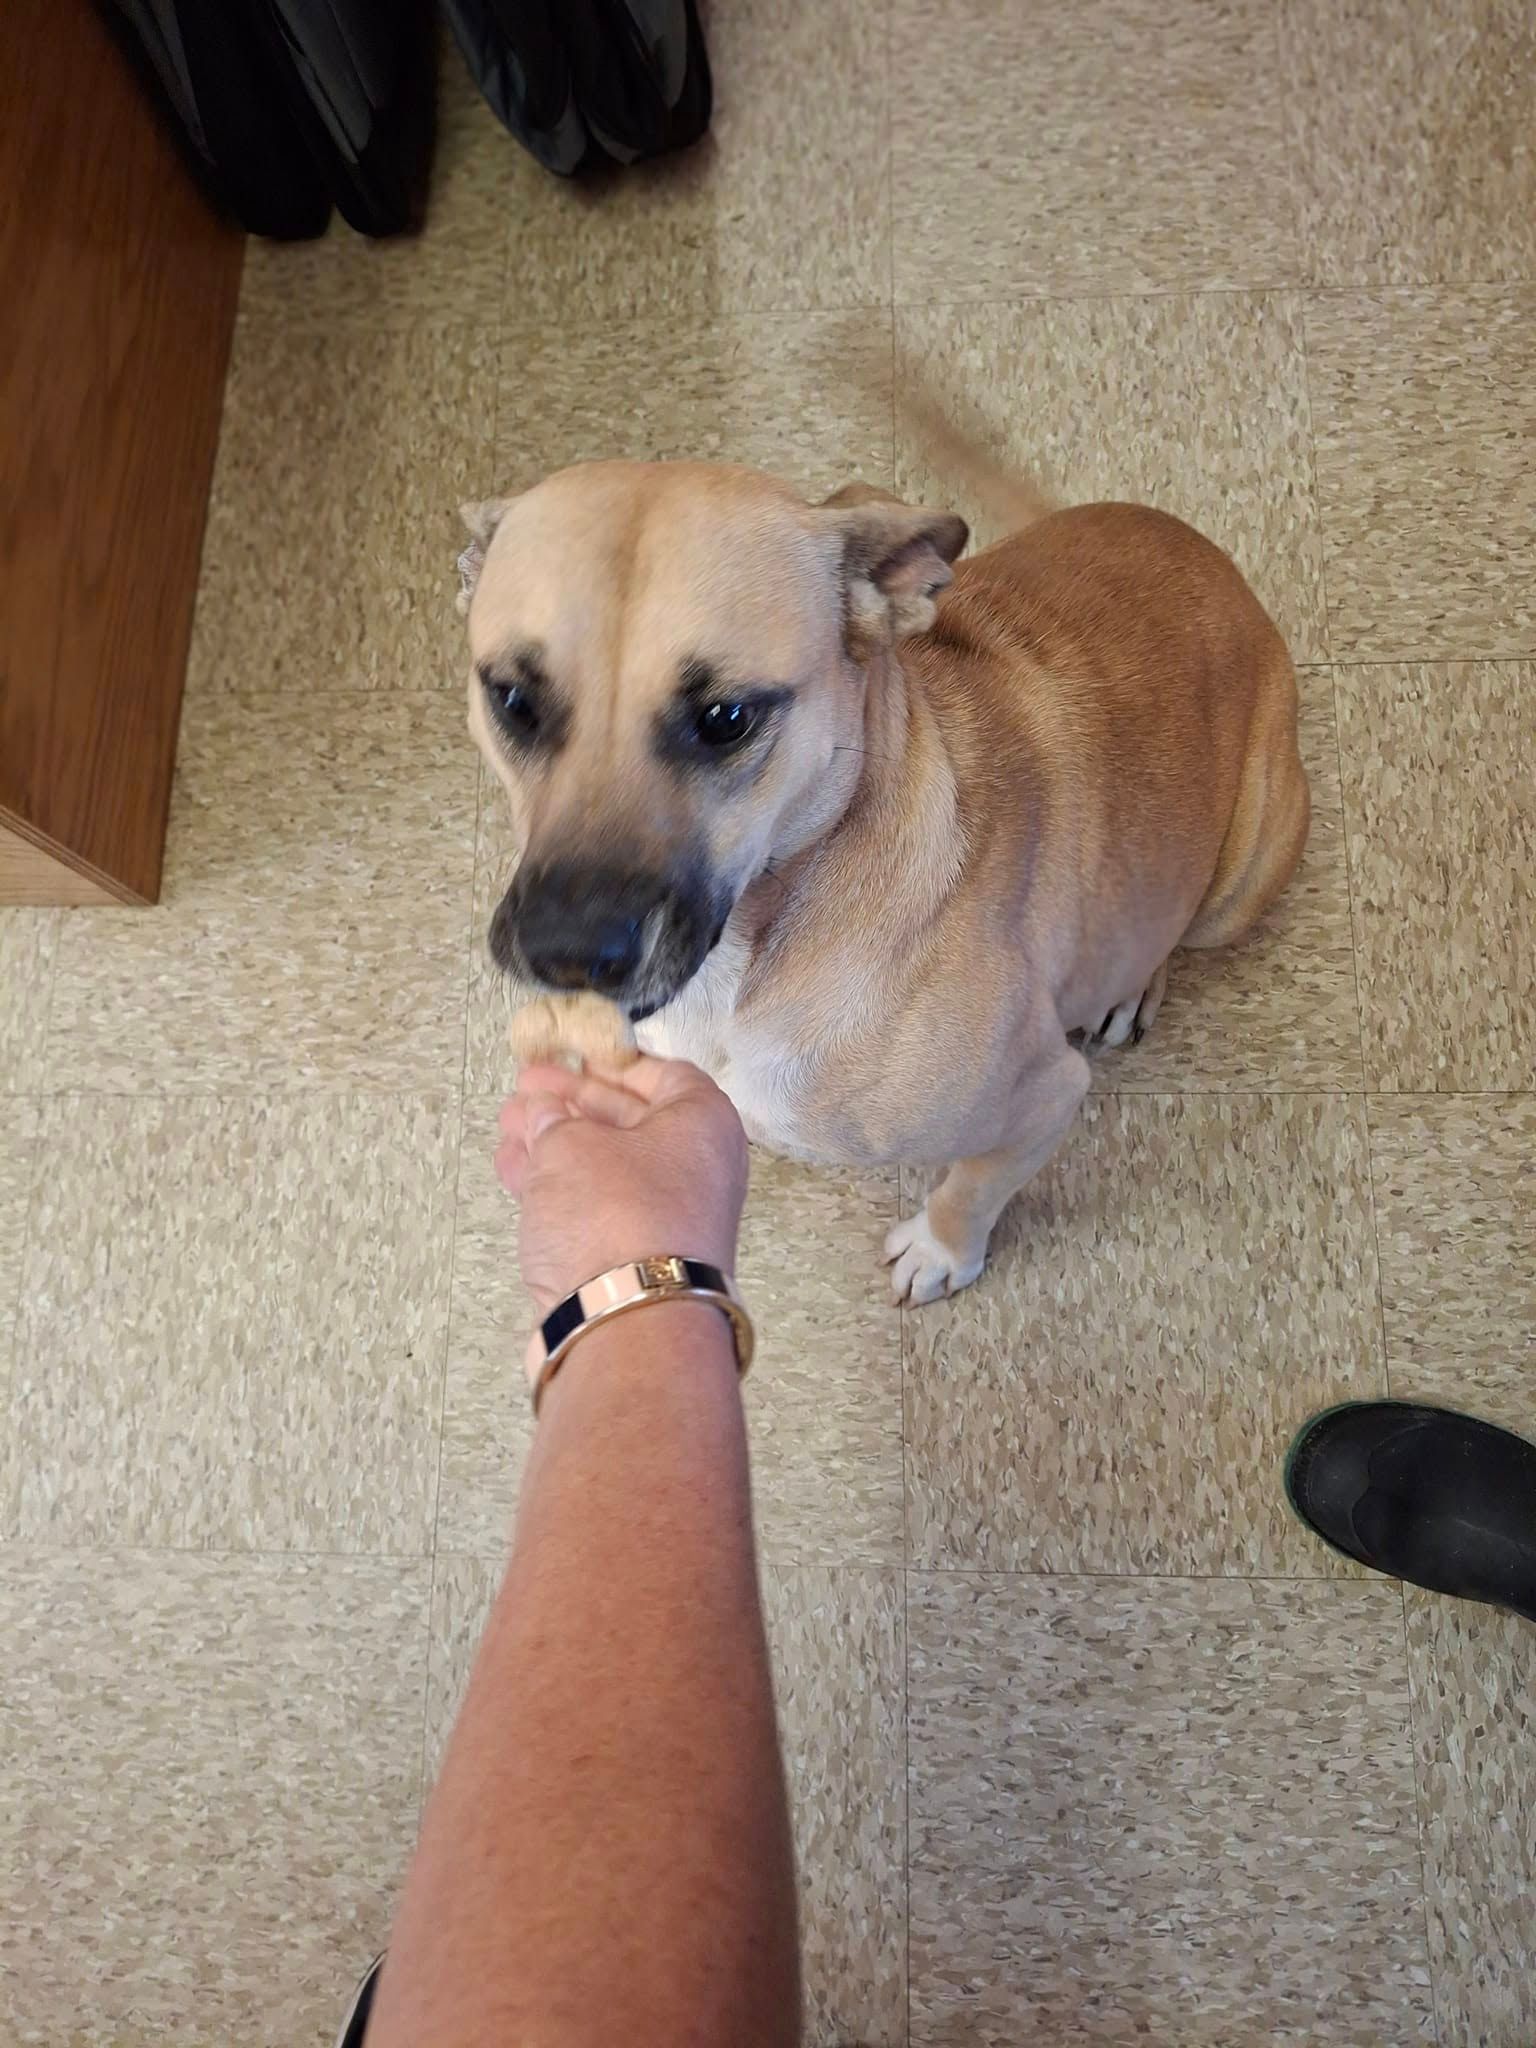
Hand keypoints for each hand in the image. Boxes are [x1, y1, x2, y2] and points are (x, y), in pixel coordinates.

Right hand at [495, 1056, 748, 1319]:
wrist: (626, 1322)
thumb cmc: (615, 1214)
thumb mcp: (571, 1144)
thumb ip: (552, 1120)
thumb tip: (543, 1112)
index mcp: (704, 1123)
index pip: (661, 1072)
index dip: (610, 1061)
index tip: (570, 1054)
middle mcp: (697, 1169)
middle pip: (630, 1120)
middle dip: (571, 1103)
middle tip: (524, 1089)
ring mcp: (668, 1219)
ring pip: (606, 1167)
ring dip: (555, 1144)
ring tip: (508, 1126)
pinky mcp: (635, 1260)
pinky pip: (594, 1209)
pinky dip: (555, 1188)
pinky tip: (514, 1170)